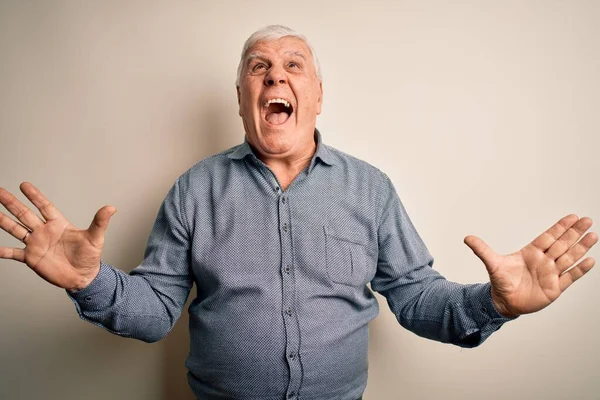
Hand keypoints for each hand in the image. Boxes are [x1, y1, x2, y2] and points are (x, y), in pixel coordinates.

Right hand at [0, 182, 115, 291]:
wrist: (83, 277)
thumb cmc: (89, 257)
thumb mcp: (96, 238)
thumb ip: (100, 222)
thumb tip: (112, 207)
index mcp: (58, 224)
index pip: (44, 206)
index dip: (35, 196)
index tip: (24, 185)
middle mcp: (44, 232)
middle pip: (25, 214)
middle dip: (12, 203)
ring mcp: (36, 244)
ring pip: (16, 229)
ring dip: (4, 221)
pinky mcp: (31, 258)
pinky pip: (14, 253)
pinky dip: (4, 251)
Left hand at [464, 214, 597, 317]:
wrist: (504, 301)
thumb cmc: (501, 281)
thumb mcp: (492, 263)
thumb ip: (482, 250)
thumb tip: (467, 237)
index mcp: (532, 253)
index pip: (549, 236)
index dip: (560, 227)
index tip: (572, 216)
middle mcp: (544, 261)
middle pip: (562, 244)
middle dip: (575, 232)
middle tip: (587, 219)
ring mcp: (551, 273)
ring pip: (569, 257)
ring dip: (581, 247)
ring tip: (593, 235)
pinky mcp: (555, 287)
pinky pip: (570, 277)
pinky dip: (580, 269)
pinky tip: (590, 260)